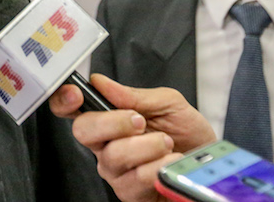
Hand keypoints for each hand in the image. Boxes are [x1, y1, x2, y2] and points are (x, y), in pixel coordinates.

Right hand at [49, 74, 215, 201]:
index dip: (64, 99)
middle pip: (83, 130)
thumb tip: (101, 82)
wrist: (210, 166)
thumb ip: (135, 94)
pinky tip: (169, 161)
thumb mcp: (168, 104)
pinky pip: (133, 179)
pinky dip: (156, 166)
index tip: (77, 94)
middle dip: (112, 122)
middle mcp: (104, 145)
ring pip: (113, 155)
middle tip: (139, 120)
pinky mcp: (129, 193)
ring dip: (146, 146)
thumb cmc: (187, 134)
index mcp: (107, 118)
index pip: (71, 108)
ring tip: (166, 142)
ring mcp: (115, 170)